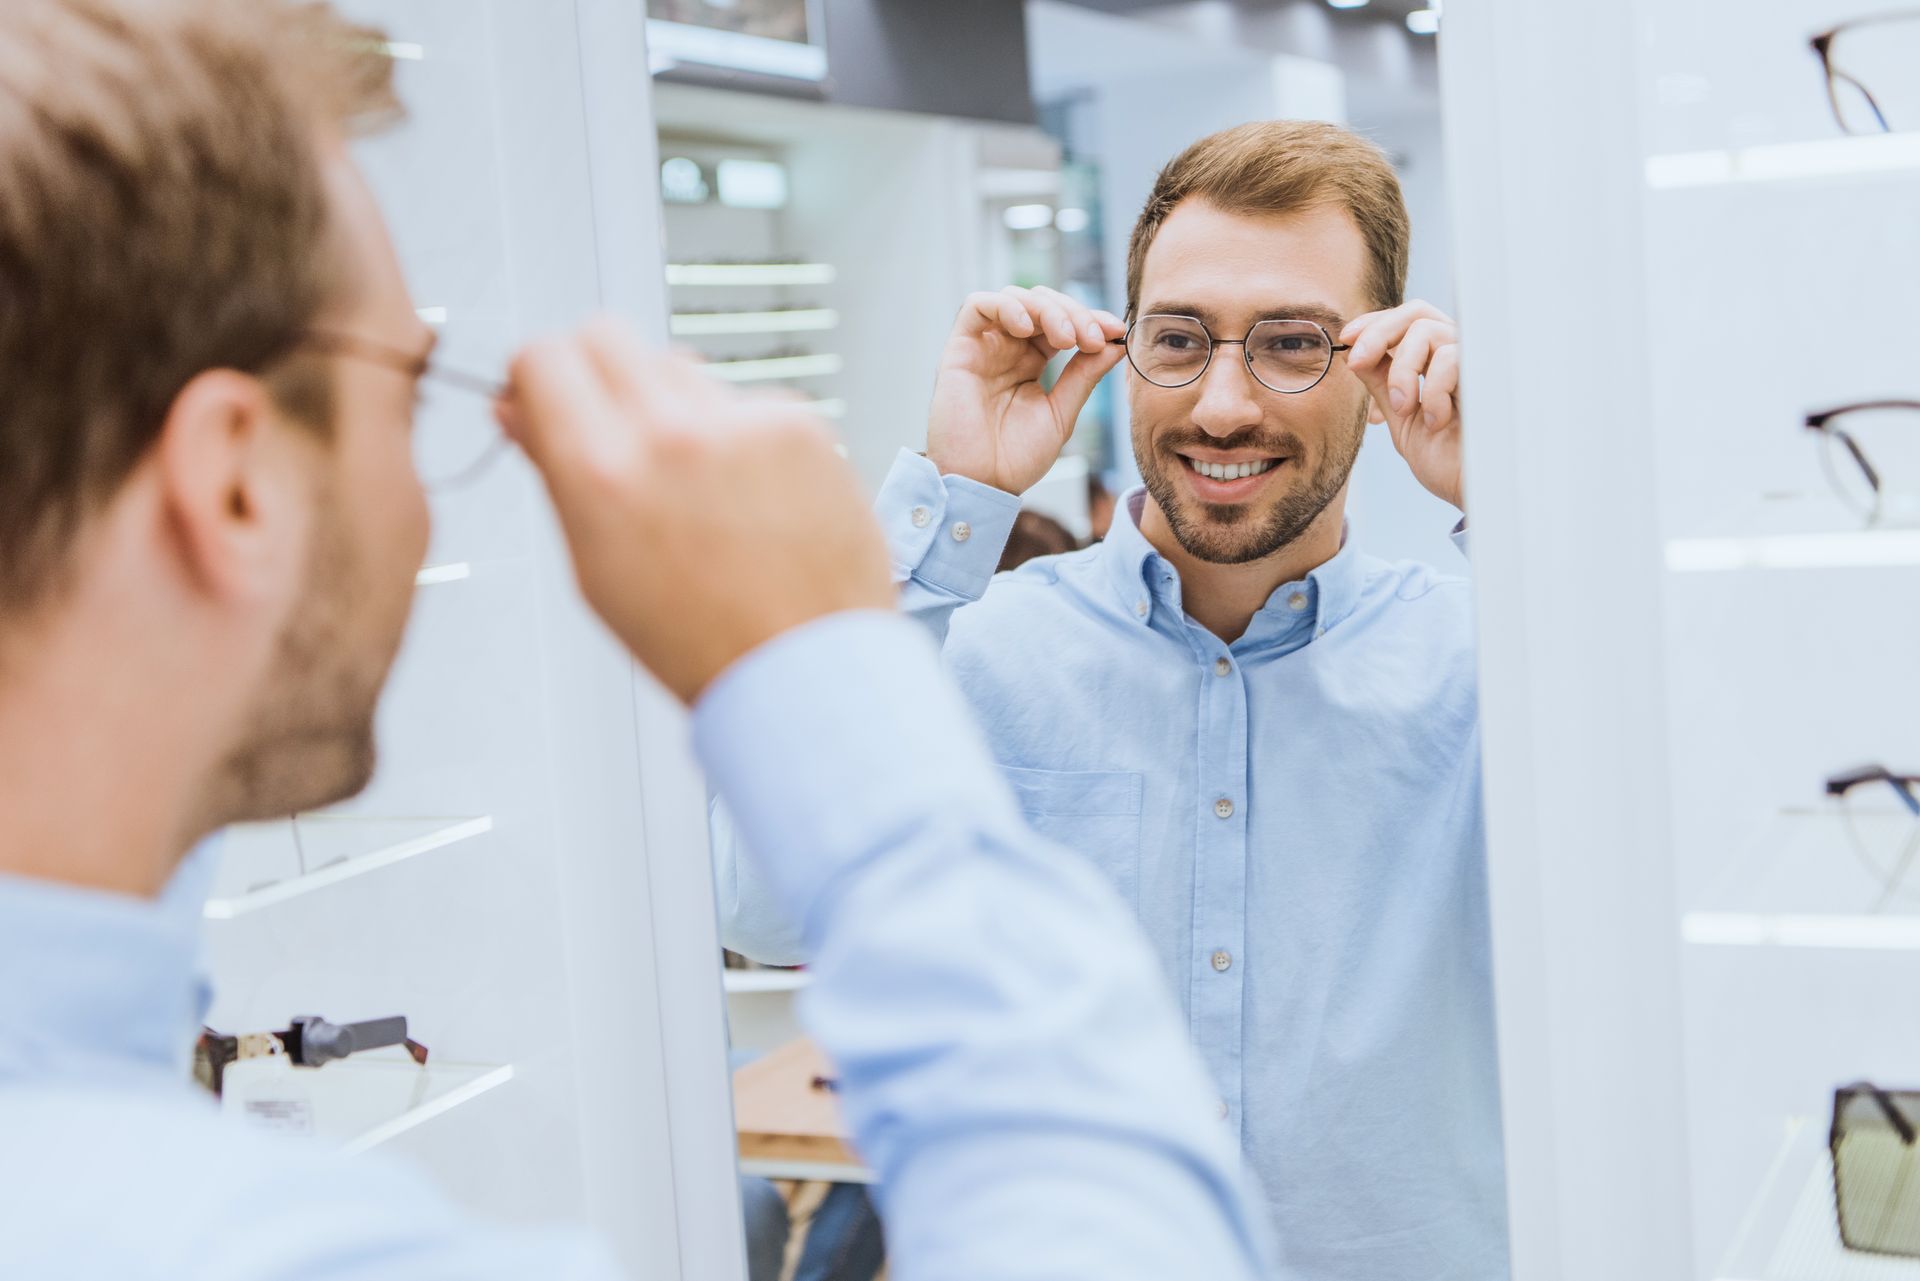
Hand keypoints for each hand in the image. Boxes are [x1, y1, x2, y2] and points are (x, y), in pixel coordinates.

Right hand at [501, 319, 893, 704]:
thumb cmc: (698, 638)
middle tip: (615, 429)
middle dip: (597, 373)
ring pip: (679, 363)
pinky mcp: (801, 425)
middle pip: (607, 335)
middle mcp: (671, 434)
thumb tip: (518, 409)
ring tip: (695, 482)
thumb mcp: (595, 566)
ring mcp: (742, 424)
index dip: (539, 379)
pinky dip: (740, 431)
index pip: (543, 357)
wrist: (805, 669)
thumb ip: (554, 471)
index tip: (548, 399)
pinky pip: (746, 398)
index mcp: (603, 473)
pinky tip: (751, 492)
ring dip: (673, 404)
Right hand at [927, 285, 1125, 494]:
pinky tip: (1027, 327)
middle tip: (1092, 338)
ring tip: (1066, 339)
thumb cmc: (1016, 458)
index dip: (1091, 319)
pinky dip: (1007, 306)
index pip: (1063, 323)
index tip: (1116, 331)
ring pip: (1016, 297)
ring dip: (1047, 309)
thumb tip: (1116, 345)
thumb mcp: (1062, 413)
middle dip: (1074, 313)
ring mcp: (984, 347)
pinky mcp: (960, 348)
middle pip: (1043, 304)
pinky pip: (978, 306)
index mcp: (1031, 362)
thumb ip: (1084, 377)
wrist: (982, 483)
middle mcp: (1007, 349)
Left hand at [1341, 301, 1463, 511]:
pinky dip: (1432, 391)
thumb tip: (1354, 353)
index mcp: (1440, 362)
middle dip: (1378, 333)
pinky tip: (1438, 420)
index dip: (1375, 323)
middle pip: (1417, 312)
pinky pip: (1449, 358)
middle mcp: (1462, 353)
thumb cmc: (1449, 461)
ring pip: (1426, 331)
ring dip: (1401, 372)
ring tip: (1405, 409)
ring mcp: (1478, 360)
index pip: (1408, 320)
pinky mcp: (1492, 371)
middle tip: (1357, 362)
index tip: (1346, 339)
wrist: (1475, 491)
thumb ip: (1382, 384)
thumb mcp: (1402, 419)